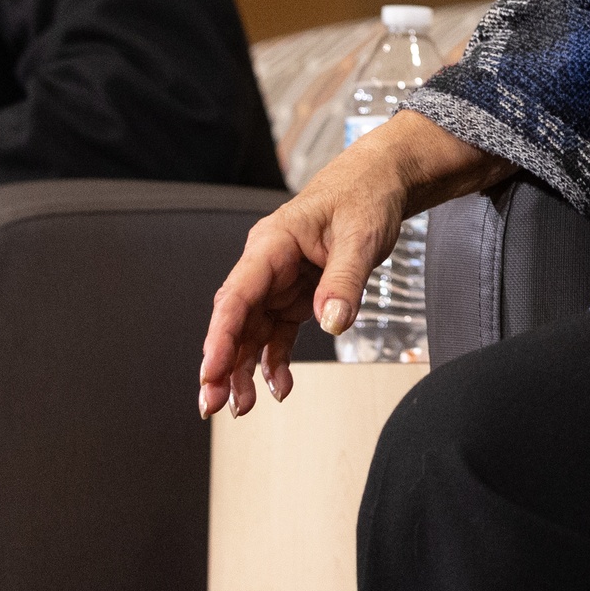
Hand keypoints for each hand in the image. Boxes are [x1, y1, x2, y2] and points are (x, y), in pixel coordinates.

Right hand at [196, 111, 510, 417]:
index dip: (220, 337)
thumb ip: (345, 280)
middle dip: (220, 364)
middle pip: (234, 320)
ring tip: (242, 407)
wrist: (379, 183)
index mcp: (271, 244)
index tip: (210, 371)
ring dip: (243, 370)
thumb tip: (333, 322)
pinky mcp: (295, 296)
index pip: (237, 295)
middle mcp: (267, 266)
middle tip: (212, 404)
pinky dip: (275, 361)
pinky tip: (279, 386)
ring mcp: (279, 283)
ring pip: (250, 333)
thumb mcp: (361, 236)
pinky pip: (276, 335)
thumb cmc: (364, 197)